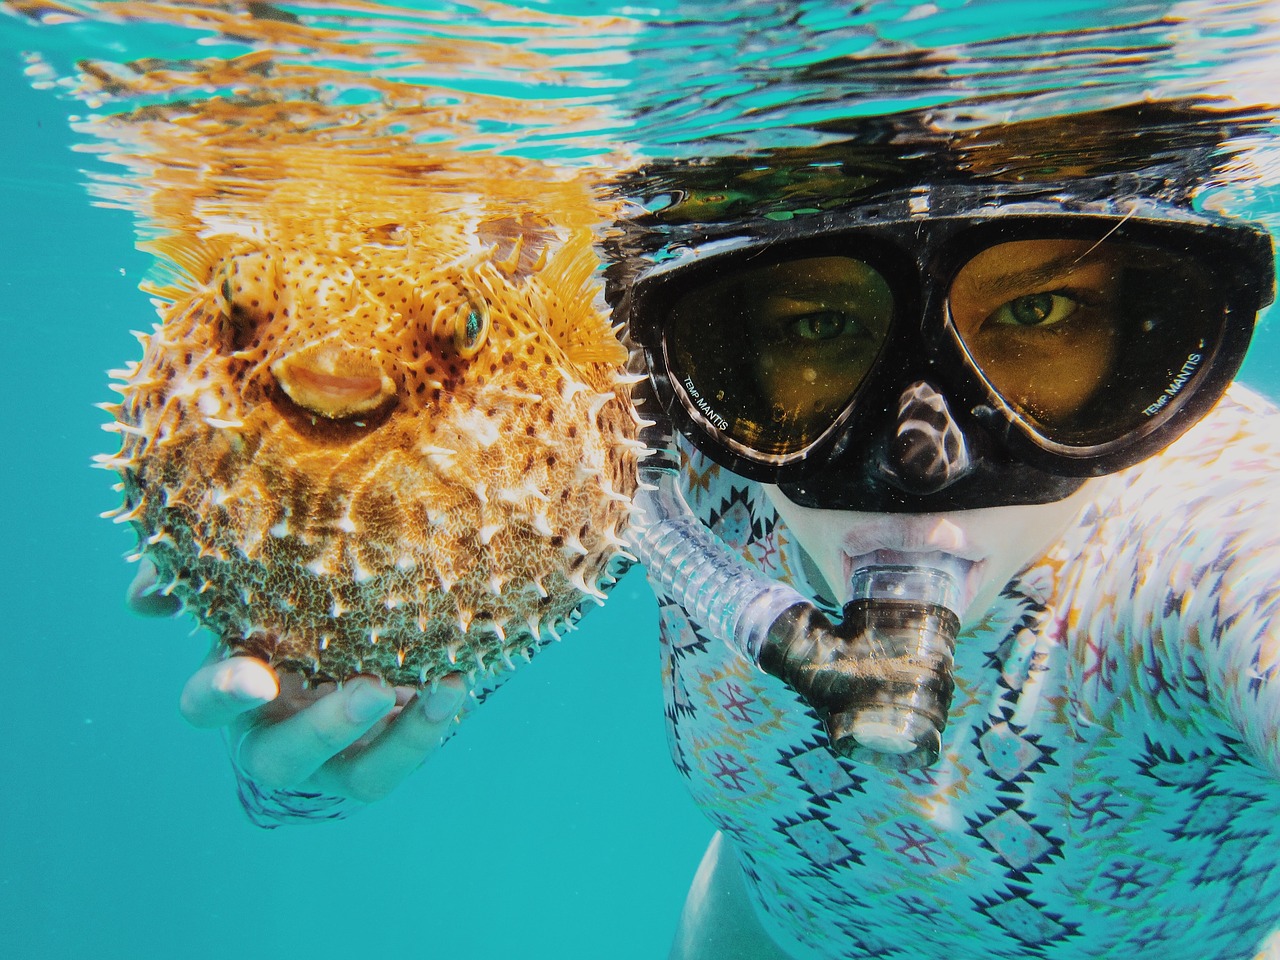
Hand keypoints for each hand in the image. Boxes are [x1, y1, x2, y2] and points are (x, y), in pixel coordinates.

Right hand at [128, 559, 468, 802]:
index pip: (207, 704)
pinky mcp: (384, 757)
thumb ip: (199, 576)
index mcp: (235, 687)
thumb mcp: (246, 585)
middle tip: (372, 691)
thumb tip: (141, 600)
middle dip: (326, 728)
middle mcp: (277, 733)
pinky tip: (459, 679)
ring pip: (359, 773)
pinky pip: (408, 756)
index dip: (224, 694)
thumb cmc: (284, 605)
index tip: (256, 676)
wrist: (347, 637)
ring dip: (401, 739)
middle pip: (283, 757)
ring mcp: (334, 755)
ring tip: (442, 689)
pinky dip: (434, 722)